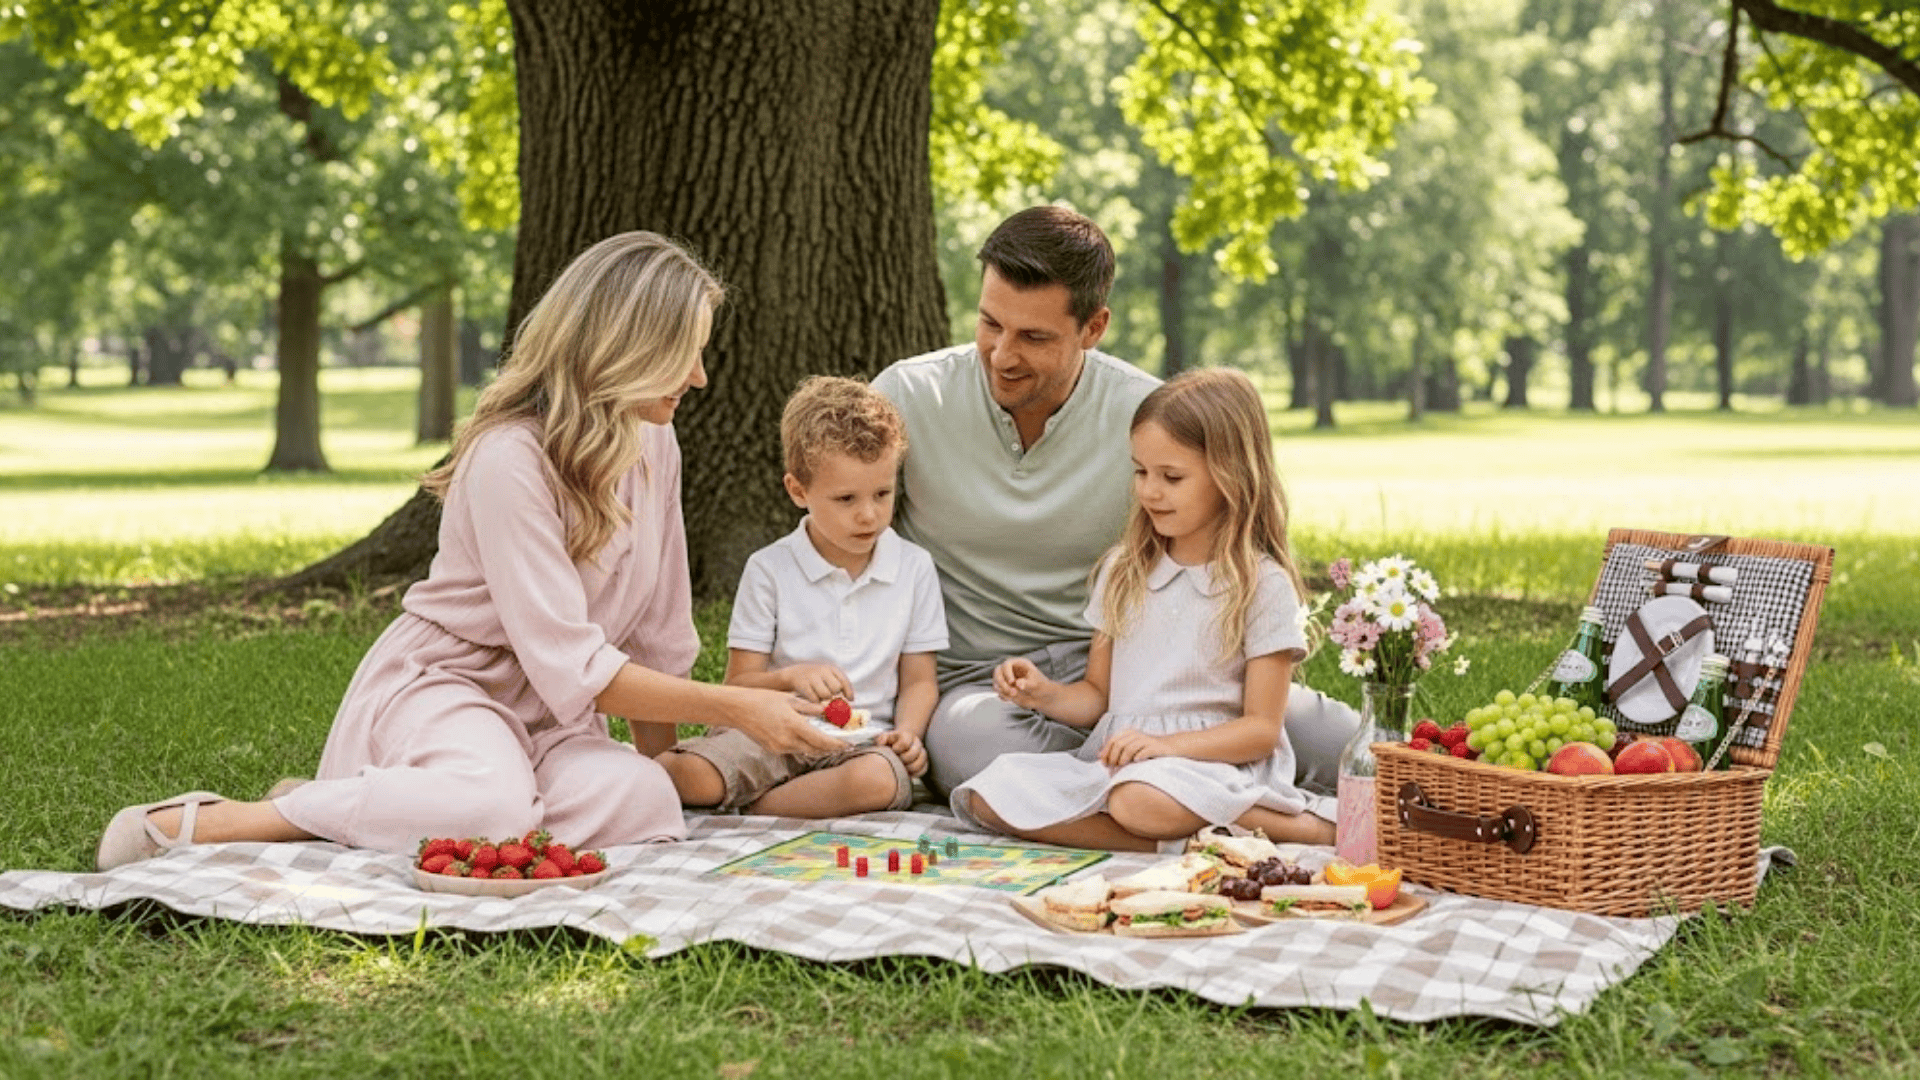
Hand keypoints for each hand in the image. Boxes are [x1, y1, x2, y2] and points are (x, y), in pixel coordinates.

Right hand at [727, 689, 841, 755]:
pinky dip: (804, 746)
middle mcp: (787, 740)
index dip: (837, 744)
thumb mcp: (789, 699)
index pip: (821, 740)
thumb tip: (828, 711)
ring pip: (805, 751)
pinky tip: (809, 738)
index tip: (849, 744)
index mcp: (793, 725)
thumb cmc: (764, 700)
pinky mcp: (773, 750)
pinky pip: (794, 750)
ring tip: (830, 741)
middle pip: (816, 750)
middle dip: (831, 748)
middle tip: (844, 744)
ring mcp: (779, 747)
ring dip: (818, 747)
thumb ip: (810, 707)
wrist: (738, 709)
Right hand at [781, 663, 852, 703]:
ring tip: (820, 696)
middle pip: (836, 688)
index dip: (848, 691)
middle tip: (830, 695)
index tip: (850, 699)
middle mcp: (822, 670)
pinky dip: (815, 701)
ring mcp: (812, 677)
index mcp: (830, 668)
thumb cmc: (815, 677)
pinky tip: (813, 698)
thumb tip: (851, 698)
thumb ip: (838, 683)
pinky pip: (815, 699)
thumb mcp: (827, 675)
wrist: (794, 673)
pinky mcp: (804, 684)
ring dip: (824, 699)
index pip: (844, 680)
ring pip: (826, 695)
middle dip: (834, 694)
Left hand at [874, 730, 927, 777]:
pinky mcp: (924, 763)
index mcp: (907, 735)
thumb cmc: (890, 742)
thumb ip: (882, 738)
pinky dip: (915, 773)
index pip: (905, 742)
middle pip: (914, 753)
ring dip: (909, 767)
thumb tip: (881, 743)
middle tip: (896, 761)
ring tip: (901, 768)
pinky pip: (923, 769)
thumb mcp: (884, 737)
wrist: (898, 744)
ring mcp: (922, 753)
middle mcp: (917, 743)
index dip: (897, 749)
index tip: (892, 750)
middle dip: (902, 759)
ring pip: (920, 762)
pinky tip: (907, 772)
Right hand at [993, 657, 1050, 709]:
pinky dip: (1002, 695)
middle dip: (1001, 682)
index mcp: (1020, 664)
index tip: (1012, 682)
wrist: (1041, 698)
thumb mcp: (1036, 685)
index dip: (1007, 672)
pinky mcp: (1005, 688)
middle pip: (998, 671)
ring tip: (1013, 695)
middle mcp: (1011, 670)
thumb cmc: (1041, 687)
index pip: (1007, 664)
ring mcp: (1007, 679)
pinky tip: (1011, 698)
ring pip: (996, 681)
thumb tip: (1018, 683)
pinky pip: (998, 690)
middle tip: (1012, 691)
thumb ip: (1027, 683)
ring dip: (1002, 690)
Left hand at [1100, 729, 1174, 768]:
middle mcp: (1136, 735)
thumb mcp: (1130, 747)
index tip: (1104, 764)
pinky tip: (1136, 762)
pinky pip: (1144, 751)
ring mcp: (1146, 740)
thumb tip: (1098, 755)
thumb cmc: (1147, 749)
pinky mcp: (1155, 747)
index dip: (1106, 752)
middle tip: (1112, 767)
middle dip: (1113, 757)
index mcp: (1128, 733)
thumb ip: (1114, 750)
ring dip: (1123, 758)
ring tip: (1122, 766)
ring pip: (1129, 748)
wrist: (1170, 747)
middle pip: (1119, 744)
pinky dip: (1138, 757)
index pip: (1112, 741)